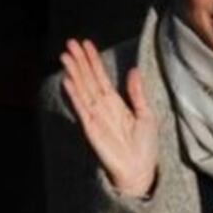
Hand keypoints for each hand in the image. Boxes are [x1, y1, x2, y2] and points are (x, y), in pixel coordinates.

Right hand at [60, 38, 157, 196]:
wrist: (140, 170)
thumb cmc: (145, 146)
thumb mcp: (146, 115)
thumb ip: (137, 93)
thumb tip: (133, 70)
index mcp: (116, 103)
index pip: (101, 77)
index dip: (93, 60)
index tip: (87, 44)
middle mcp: (102, 107)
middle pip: (88, 79)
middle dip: (79, 61)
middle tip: (70, 42)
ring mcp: (95, 116)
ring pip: (81, 89)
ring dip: (73, 72)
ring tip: (65, 56)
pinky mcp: (90, 128)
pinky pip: (81, 108)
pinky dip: (74, 94)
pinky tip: (67, 81)